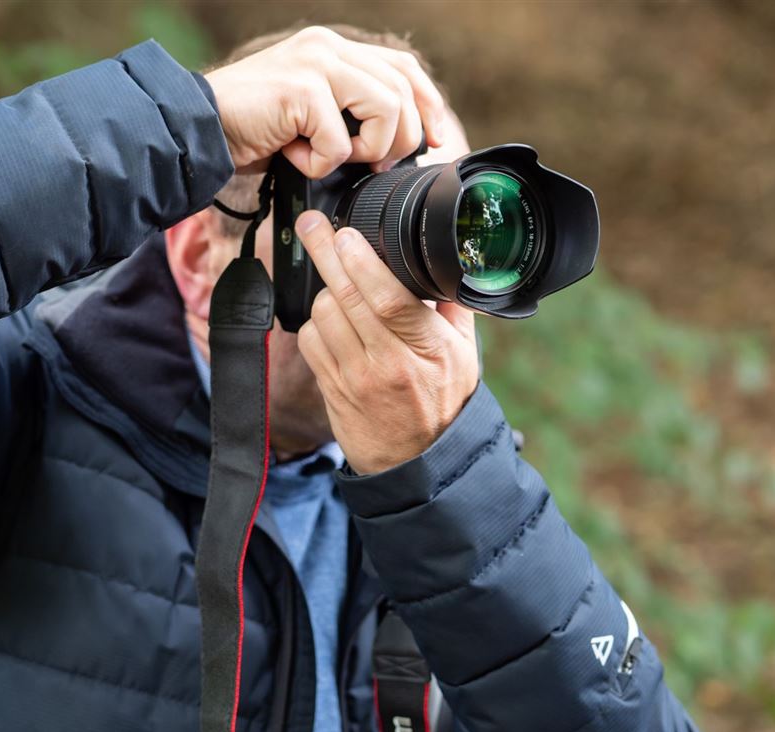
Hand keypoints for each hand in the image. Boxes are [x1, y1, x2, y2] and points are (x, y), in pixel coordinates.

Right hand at [204, 26, 445, 176]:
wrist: (199, 131)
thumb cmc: (252, 132)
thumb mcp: (311, 117)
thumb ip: (347, 114)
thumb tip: (397, 144)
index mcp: (333, 50)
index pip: (402, 67)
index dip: (427, 104)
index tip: (435, 139)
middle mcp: (328, 48)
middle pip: (401, 91)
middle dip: (399, 140)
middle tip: (372, 164)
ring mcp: (316, 64)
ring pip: (384, 110)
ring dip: (364, 149)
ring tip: (329, 159)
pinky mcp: (302, 89)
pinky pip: (340, 141)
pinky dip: (321, 164)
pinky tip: (293, 157)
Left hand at [294, 212, 479, 474]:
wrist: (418, 463)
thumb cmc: (444, 403)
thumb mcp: (464, 355)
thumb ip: (452, 307)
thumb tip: (443, 264)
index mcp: (428, 348)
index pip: (389, 298)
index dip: (361, 260)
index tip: (346, 233)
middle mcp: (389, 363)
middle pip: (347, 297)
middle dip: (325, 252)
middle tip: (313, 225)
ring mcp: (355, 378)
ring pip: (322, 315)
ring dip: (325, 291)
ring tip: (338, 283)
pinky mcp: (331, 389)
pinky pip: (310, 341)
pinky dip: (315, 323)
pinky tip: (330, 320)